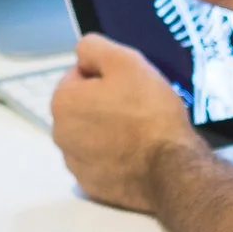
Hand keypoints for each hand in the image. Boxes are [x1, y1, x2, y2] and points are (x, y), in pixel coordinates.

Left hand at [50, 34, 207, 213]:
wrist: (171, 167)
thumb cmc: (150, 113)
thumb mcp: (126, 61)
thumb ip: (95, 48)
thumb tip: (83, 53)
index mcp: (63, 101)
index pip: (80, 75)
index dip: (107, 76)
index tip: (129, 85)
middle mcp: (61, 133)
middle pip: (84, 106)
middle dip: (105, 104)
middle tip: (137, 107)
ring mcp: (75, 162)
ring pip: (91, 134)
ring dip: (108, 130)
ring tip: (139, 132)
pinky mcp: (92, 184)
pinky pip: (100, 161)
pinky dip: (113, 156)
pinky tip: (136, 153)